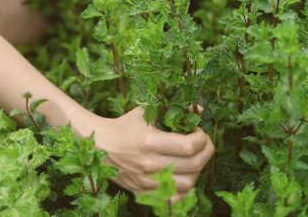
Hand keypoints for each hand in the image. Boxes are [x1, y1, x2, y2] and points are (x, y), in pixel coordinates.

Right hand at [93, 108, 213, 194]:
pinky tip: (183, 174)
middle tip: (201, 143)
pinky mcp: (145, 191)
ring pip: (189, 184)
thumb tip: (198, 109)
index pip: (189, 146)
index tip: (196, 130)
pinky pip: (175, 198)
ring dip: (198, 169)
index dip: (201, 137)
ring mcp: (147, 181)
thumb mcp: (146, 112)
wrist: (101, 145)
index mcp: (150, 142)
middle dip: (206, 151)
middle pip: (194, 165)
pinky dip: (185, 189)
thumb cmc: (126, 126)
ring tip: (193, 157)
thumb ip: (173, 109)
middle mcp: (149, 164)